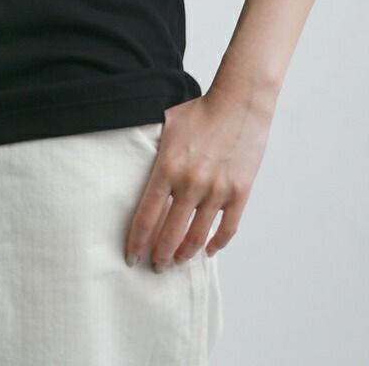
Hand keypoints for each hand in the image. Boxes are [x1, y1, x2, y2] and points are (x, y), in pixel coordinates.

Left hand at [124, 85, 273, 270]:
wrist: (239, 102)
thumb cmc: (200, 111)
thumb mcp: (166, 124)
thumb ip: (150, 146)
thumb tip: (129, 157)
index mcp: (168, 167)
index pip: (146, 216)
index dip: (137, 241)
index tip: (132, 256)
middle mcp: (191, 183)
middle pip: (170, 234)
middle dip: (159, 255)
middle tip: (155, 265)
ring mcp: (217, 190)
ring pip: (197, 237)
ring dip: (184, 255)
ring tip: (176, 261)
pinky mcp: (240, 193)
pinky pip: (227, 229)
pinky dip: (216, 244)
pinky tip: (207, 250)